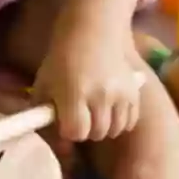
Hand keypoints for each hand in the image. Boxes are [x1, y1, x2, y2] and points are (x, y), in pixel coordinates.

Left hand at [33, 17, 142, 142]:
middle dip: (85, 130)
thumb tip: (61, 148)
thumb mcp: (43, 84)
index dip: (69, 131)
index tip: (65, 121)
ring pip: (114, 130)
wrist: (92, 30)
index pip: (76, 132)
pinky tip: (110, 110)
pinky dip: (120, 121)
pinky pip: (130, 122)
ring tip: (94, 112)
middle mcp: (100, 95)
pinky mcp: (135, 91)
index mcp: (74, 92)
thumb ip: (43, 115)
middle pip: (96, 133)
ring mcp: (121, 93)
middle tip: (80, 115)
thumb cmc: (62, 59)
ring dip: (103, 127)